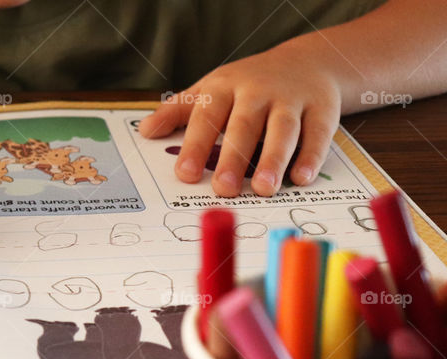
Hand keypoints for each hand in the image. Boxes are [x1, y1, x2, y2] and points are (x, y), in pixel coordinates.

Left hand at [139, 44, 341, 196]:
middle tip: (223, 188)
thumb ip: (177, 112)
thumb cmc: (247, 85)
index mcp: (225, 88)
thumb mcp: (210, 90)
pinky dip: (311, 156)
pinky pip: (318, 133)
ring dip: (273, 160)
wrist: (306, 62)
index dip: (195, 145)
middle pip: (245, 125)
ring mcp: (292, 99)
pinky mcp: (322, 108)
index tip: (185, 174)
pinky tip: (301, 178)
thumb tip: (144, 131)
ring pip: (283, 130)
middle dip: (233, 158)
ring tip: (263, 189)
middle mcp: (258, 92)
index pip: (207, 116)